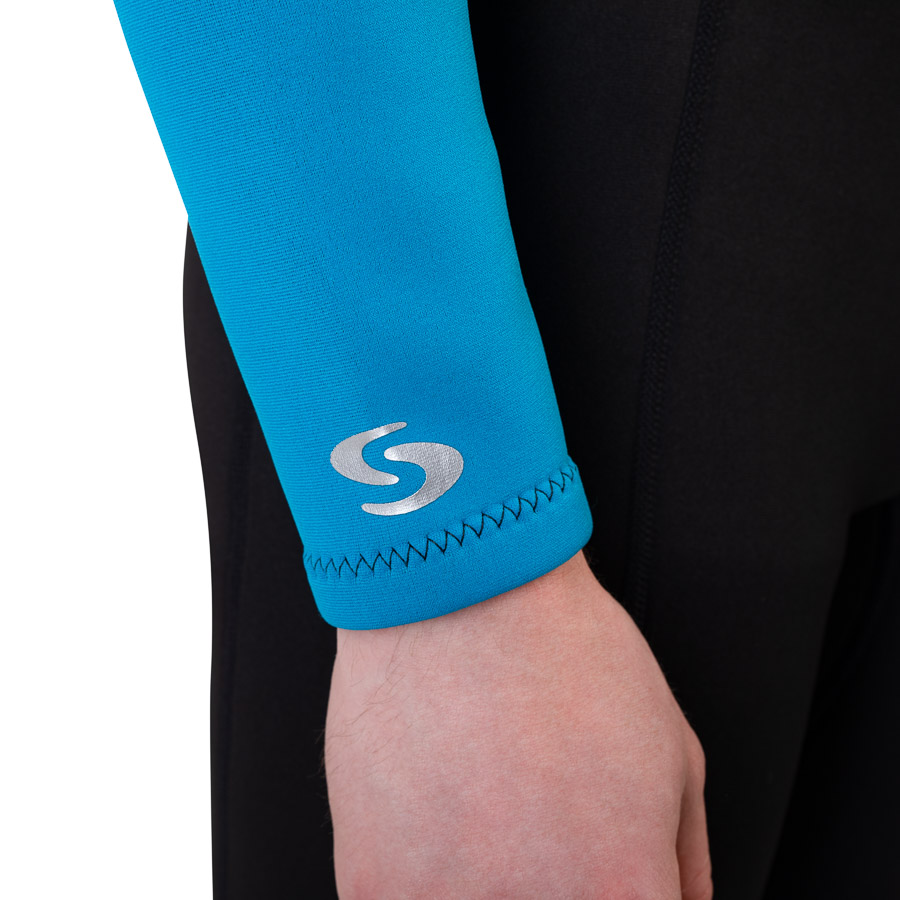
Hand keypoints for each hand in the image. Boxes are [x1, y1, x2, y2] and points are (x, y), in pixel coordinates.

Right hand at [325, 550, 711, 898]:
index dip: (626, 895)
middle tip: (543, 831)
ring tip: (487, 817)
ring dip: (488, 884)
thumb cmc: (564, 651)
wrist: (458, 586)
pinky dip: (425, 875)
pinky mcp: (369, 883)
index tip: (603, 873)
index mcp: (619, 890)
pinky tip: (436, 818)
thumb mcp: (674, 749)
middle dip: (559, 887)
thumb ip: (688, 860)